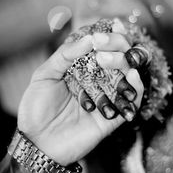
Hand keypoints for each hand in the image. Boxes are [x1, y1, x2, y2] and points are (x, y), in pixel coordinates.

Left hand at [18, 35, 143, 165]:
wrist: (37, 143)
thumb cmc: (36, 108)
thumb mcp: (44, 76)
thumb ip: (65, 55)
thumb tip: (89, 38)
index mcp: (81, 69)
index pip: (99, 48)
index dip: (105, 36)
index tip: (103, 29)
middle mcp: (97, 80)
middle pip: (117, 58)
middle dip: (116, 46)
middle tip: (106, 44)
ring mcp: (106, 97)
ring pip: (126, 76)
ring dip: (124, 63)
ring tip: (109, 59)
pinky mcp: (113, 116)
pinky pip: (131, 101)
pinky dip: (136, 87)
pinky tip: (132, 75)